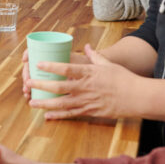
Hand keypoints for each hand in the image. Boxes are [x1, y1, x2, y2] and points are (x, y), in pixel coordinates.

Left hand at [25, 44, 139, 119]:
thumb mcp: (108, 64)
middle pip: (59, 87)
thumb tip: (86, 47)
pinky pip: (71, 114)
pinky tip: (47, 116)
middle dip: (41, 86)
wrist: (137, 97)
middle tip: (28, 84)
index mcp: (89, 73)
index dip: (51, 66)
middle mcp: (85, 87)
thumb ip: (94, 56)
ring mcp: (87, 101)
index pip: (66, 68)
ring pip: (61, 103)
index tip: (38, 64)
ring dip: (45, 103)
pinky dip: (58, 116)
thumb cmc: (123, 78)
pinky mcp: (90, 112)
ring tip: (31, 102)